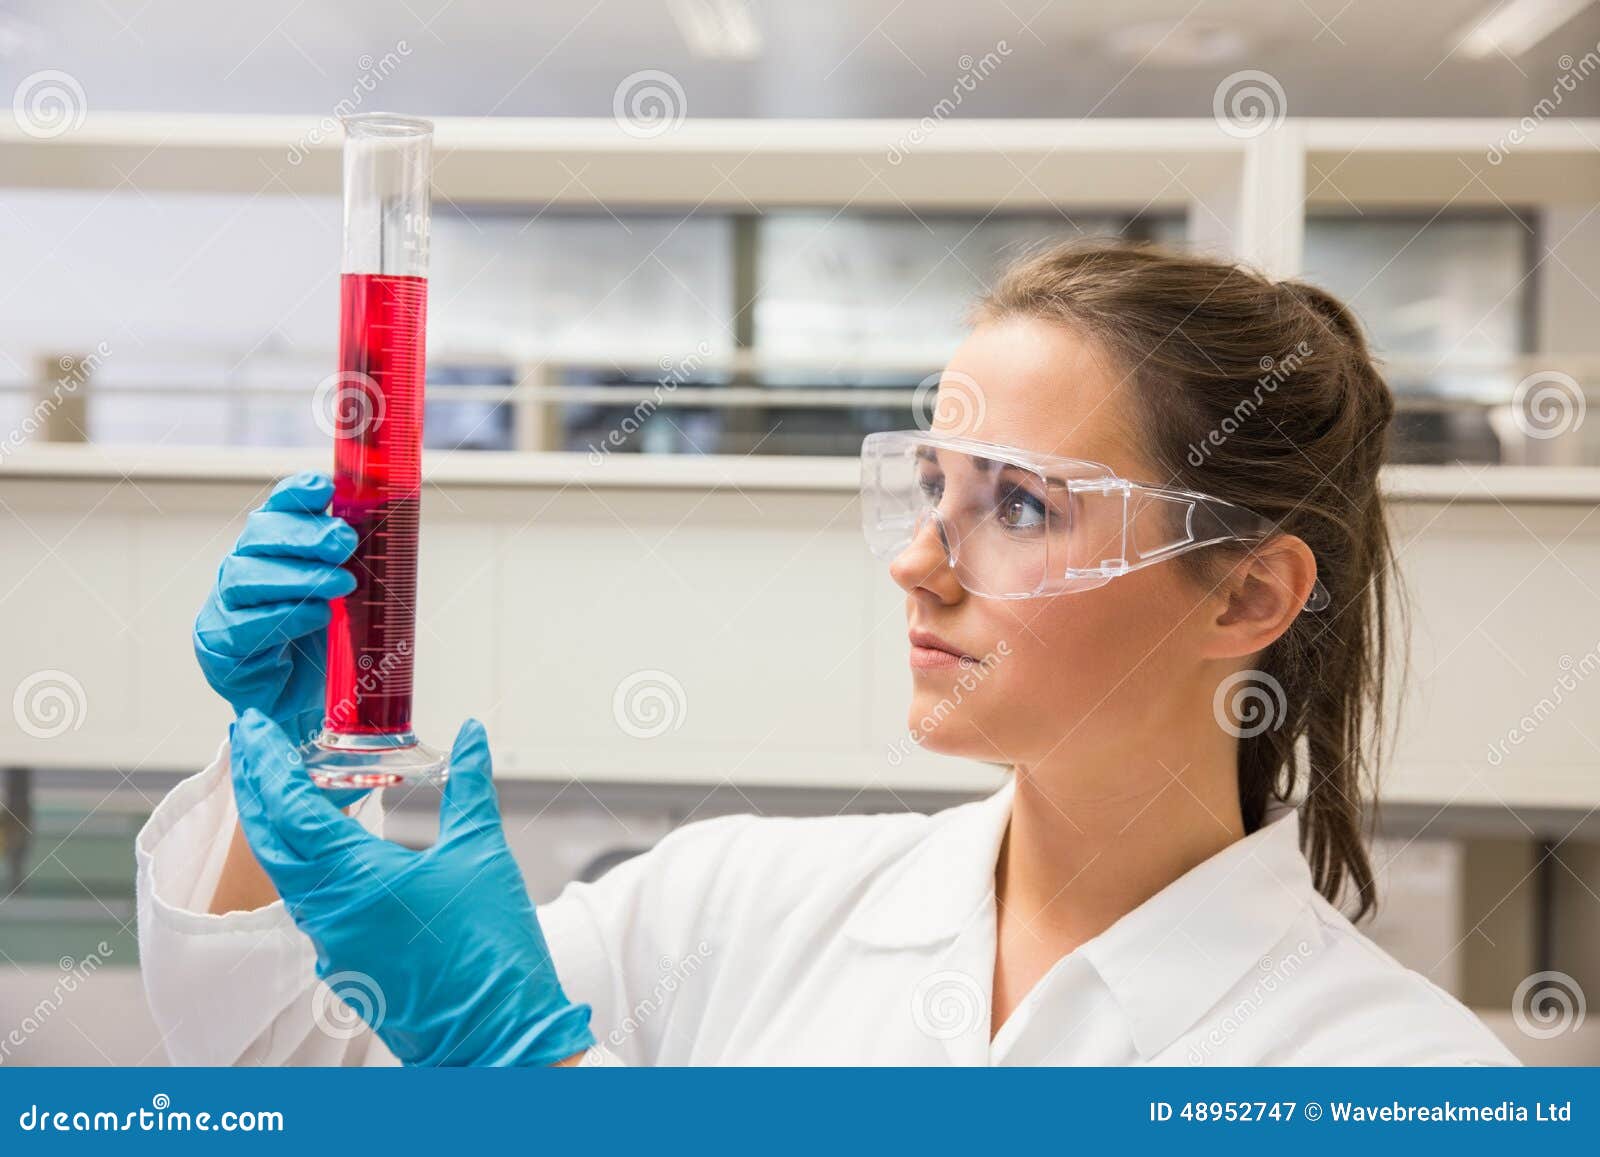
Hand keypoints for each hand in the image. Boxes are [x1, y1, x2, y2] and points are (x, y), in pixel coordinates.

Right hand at [194, 472, 356, 746]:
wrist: (298, 708)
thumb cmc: (322, 645)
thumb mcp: (346, 598)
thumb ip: (352, 565)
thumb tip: (389, 529)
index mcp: (270, 550)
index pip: (277, 509)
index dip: (296, 494)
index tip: (323, 487)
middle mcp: (241, 570)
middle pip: (258, 535)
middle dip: (304, 534)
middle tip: (344, 541)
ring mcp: (224, 606)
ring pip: (246, 576)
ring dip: (299, 576)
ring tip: (340, 583)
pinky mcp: (218, 645)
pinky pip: (245, 624)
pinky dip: (285, 616)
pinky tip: (317, 616)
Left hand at [228, 708, 594, 1066]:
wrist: (498, 1037)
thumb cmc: (491, 949)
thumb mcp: (482, 854)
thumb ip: (470, 786)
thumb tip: (474, 735)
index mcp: (354, 879)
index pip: (288, 810)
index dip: (266, 764)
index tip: (253, 729)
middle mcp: (328, 913)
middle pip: (269, 842)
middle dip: (255, 789)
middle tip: (252, 746)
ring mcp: (332, 945)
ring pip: (284, 876)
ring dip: (275, 828)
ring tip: (279, 788)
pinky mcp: (346, 966)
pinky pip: (309, 904)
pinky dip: (302, 864)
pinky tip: (321, 850)